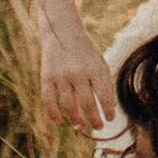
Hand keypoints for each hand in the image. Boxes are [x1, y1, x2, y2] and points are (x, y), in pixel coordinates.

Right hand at [37, 3, 117, 130]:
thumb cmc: (85, 52)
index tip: (111, 118)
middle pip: (87, 103)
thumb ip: (103, 83)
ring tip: (82, 126)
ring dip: (76, 119)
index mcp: (95, 68)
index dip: (108, 110)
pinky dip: (53, 114)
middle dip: (94, 119)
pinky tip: (59, 122)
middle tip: (99, 126)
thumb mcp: (99, 62)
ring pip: (68, 105)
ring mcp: (61, 75)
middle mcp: (78, 72)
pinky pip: (48, 100)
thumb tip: (107, 109)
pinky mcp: (47, 77)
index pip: (104, 95)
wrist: (63, 31)